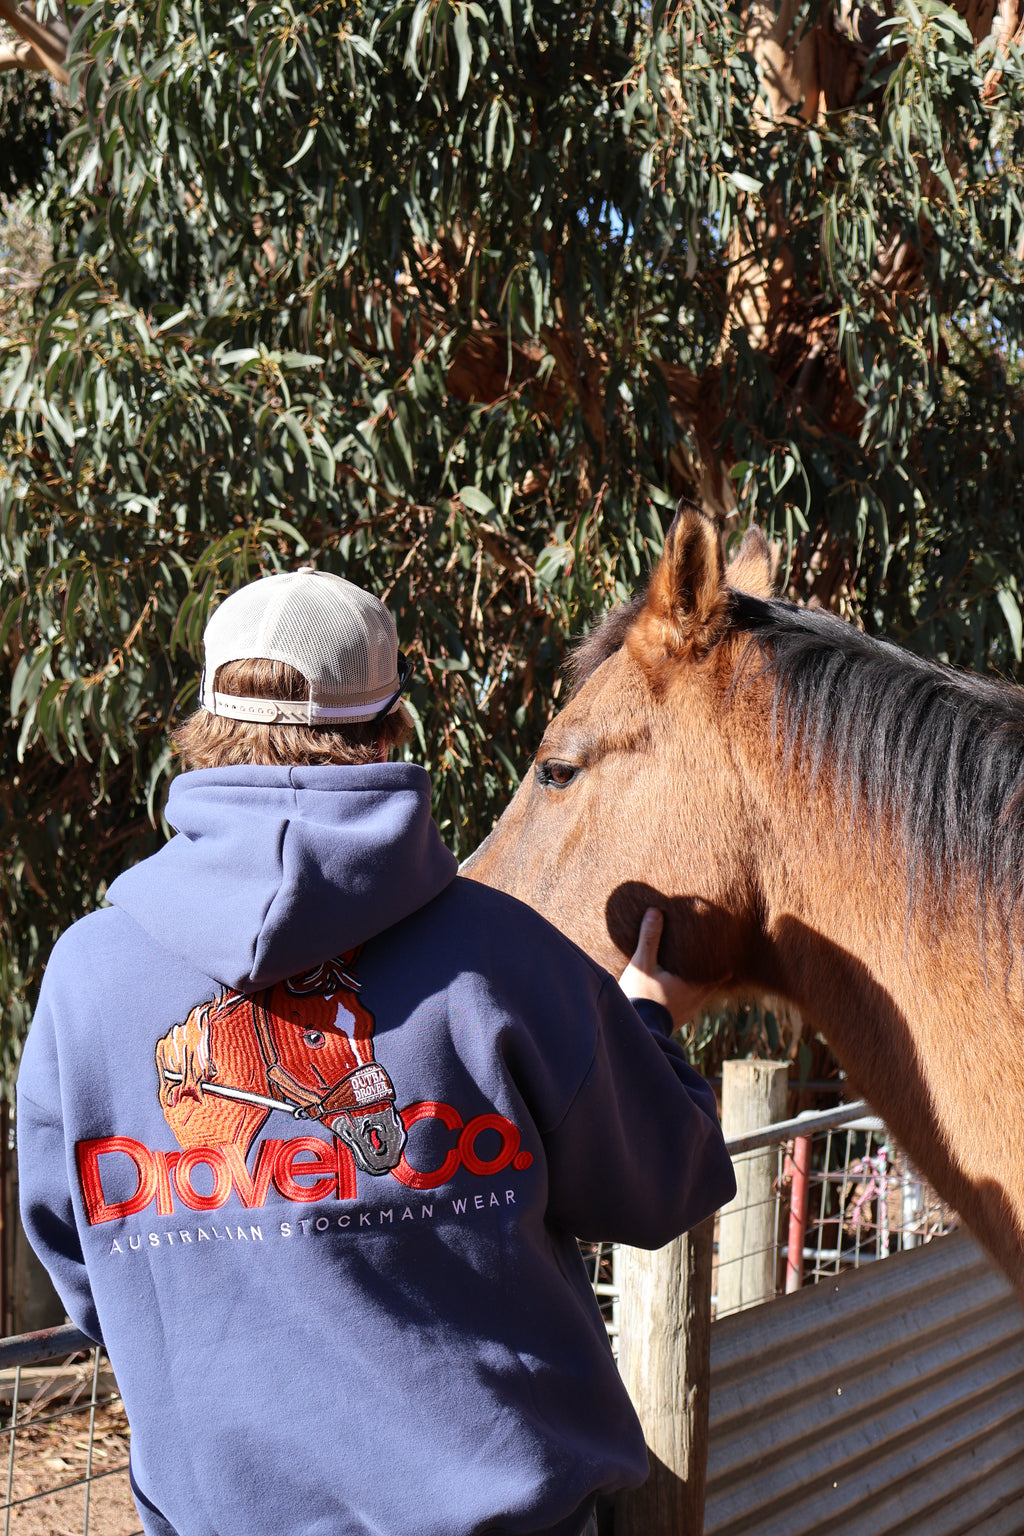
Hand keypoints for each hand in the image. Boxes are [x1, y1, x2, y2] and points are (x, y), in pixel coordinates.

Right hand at [617, 908, 727, 1030]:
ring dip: (696, 984)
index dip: (723, 962)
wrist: (634, 1031)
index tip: (724, 949)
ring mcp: (687, 1013)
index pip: (721, 972)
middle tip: (707, 956)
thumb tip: (655, 911)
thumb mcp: (643, 964)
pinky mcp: (676, 1021)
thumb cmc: (640, 996)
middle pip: (712, 983)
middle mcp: (696, 1000)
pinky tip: (674, 991)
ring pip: (699, 995)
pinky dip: (685, 996)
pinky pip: (687, 1006)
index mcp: (694, 985)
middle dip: (709, 971)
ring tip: (690, 971)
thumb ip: (650, 938)